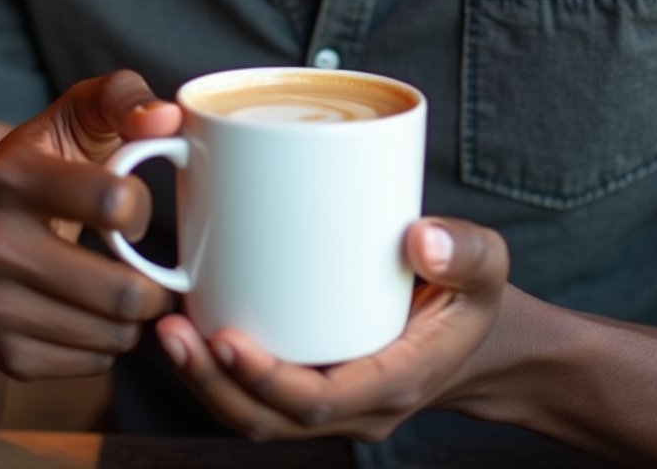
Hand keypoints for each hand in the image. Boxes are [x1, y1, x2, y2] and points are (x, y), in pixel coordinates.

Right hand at [0, 70, 180, 380]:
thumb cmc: (46, 160)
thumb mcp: (78, 113)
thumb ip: (124, 98)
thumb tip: (167, 119)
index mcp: (11, 175)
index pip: (113, 203)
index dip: (140, 206)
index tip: (132, 206)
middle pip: (119, 291)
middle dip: (157, 284)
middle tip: (159, 273)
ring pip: (111, 334)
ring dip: (136, 317)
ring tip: (128, 290)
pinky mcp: (3, 352)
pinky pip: (91, 364)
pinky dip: (108, 344)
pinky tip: (96, 312)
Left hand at [154, 217, 508, 441]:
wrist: (480, 340)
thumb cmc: (474, 295)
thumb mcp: (489, 265)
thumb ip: (466, 250)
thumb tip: (419, 237)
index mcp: (396, 381)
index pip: (318, 401)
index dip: (264, 379)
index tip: (224, 336)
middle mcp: (357, 406)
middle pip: (271, 420)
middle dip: (213, 384)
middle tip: (172, 331)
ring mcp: (332, 403)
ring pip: (257, 416)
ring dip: (206, 382)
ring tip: (167, 330)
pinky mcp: (315, 383)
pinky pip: (259, 396)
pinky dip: (220, 371)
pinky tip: (190, 325)